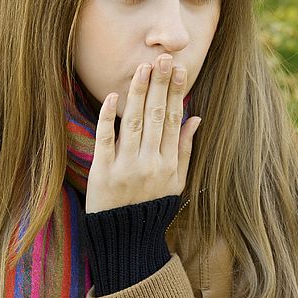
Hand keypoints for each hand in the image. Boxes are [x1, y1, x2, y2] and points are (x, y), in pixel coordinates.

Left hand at [86, 53, 201, 212]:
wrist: (125, 239)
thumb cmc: (153, 208)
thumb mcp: (177, 183)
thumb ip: (185, 150)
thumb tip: (195, 118)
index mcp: (169, 164)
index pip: (175, 121)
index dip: (177, 93)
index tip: (179, 70)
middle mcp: (150, 162)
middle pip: (157, 116)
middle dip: (160, 85)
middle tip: (163, 58)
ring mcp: (126, 166)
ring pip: (134, 122)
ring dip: (138, 93)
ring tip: (143, 69)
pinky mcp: (102, 171)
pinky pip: (106, 140)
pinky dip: (109, 118)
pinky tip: (113, 97)